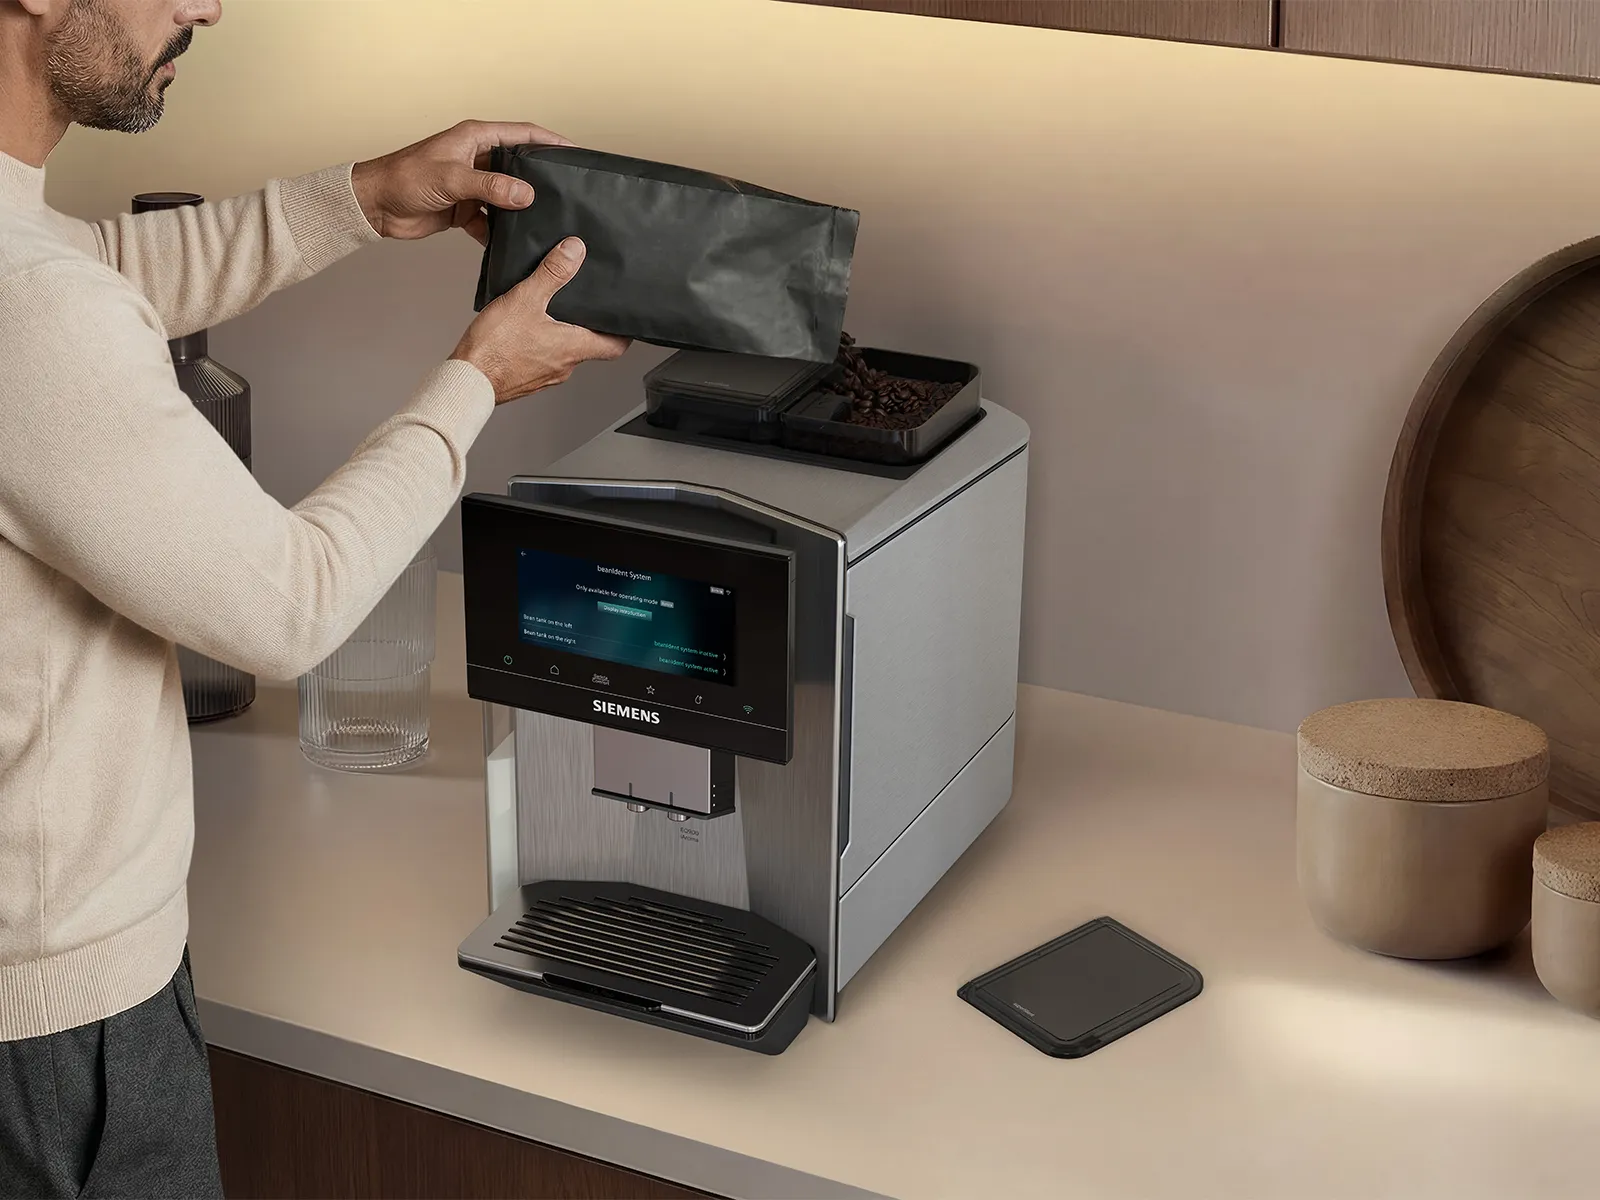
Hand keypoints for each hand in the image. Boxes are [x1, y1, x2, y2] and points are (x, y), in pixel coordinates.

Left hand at [350, 119, 570, 243]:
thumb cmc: (404, 178)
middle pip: (519, 167)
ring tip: (545, 222)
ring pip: (507, 197)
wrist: (375, 206)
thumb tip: (527, 195)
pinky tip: (511, 244)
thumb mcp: (452, 179)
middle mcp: (477, 159)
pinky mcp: (464, 209)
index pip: (523, 135)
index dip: (550, 142)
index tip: (574, 154)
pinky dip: (500, 232)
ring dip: (521, 211)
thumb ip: (491, 186)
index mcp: (475, 138)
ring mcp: (472, 185)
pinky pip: (491, 221)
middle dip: (540, 181)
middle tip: (567, 193)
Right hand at [451, 237, 630, 403]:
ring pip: (564, 353)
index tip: (625, 320)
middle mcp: (565, 366)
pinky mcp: (527, 379)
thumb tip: (574, 251)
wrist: (467, 381)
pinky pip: (542, 361)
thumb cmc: (494, 348)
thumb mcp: (525, 299)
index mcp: (573, 348)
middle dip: (588, 326)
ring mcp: (546, 376)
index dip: (623, 333)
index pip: (615, 346)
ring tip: (550, 313)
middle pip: (589, 347)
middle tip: (585, 307)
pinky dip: (540, 346)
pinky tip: (524, 332)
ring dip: (562, 335)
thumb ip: (552, 274)